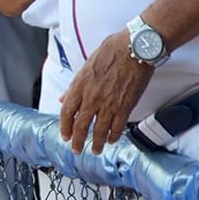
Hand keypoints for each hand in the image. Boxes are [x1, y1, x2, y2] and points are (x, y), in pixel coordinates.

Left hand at [58, 30, 153, 154]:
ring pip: (100, 130)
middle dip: (78, 140)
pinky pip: (118, 126)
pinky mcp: (125, 106)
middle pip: (81, 125)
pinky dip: (115, 136)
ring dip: (97, 143)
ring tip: (96, 150)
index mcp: (79, 86)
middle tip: (76, 149)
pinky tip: (113, 140)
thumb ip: (74, 85)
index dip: (64, 126)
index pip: (67, 112)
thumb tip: (65, 97)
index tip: (65, 135)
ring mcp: (108, 104)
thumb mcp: (86, 65)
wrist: (134, 49)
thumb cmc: (111, 51)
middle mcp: (92, 97)